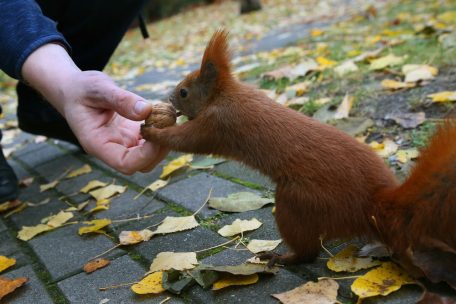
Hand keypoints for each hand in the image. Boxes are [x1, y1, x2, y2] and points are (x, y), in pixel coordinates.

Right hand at [22, 43, 167, 173]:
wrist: (74, 90)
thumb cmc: (81, 89)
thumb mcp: (97, 88)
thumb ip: (120, 99)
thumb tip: (146, 110)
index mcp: (97, 144)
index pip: (126, 164)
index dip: (146, 154)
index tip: (156, 132)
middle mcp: (112, 149)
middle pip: (143, 165)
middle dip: (159, 148)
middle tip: (166, 122)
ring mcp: (124, 144)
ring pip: (150, 156)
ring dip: (162, 140)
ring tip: (165, 115)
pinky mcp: (133, 136)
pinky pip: (151, 142)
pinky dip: (160, 131)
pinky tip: (161, 114)